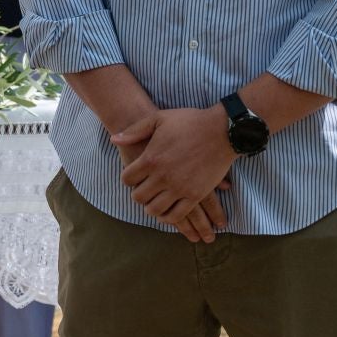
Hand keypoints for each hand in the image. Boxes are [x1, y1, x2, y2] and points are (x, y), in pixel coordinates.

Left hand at [114, 107, 236, 228]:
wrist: (222, 131)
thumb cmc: (189, 122)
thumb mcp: (158, 119)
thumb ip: (135, 131)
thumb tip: (114, 139)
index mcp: (151, 158)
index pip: (127, 179)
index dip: (127, 178)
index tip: (132, 177)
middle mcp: (163, 176)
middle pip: (139, 197)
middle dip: (138, 194)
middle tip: (142, 190)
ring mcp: (180, 188)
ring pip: (155, 210)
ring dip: (151, 207)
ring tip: (154, 202)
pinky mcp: (196, 195)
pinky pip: (177, 215)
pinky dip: (169, 217)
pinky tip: (167, 212)